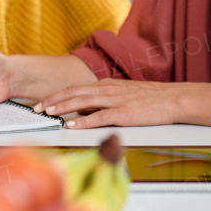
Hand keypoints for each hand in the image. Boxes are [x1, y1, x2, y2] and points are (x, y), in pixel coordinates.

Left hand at [34, 79, 179, 129]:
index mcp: (107, 86)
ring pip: (83, 102)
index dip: (57, 96)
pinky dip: (83, 121)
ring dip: (63, 107)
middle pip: (74, 93)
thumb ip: (104, 101)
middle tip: (36, 108)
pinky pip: (99, 117)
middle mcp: (108, 90)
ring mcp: (115, 101)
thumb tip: (85, 110)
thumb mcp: (124, 95)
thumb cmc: (152, 99)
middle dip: (53, 100)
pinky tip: (72, 125)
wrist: (174, 99)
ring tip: (48, 113)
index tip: (43, 103)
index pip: (76, 89)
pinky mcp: (124, 114)